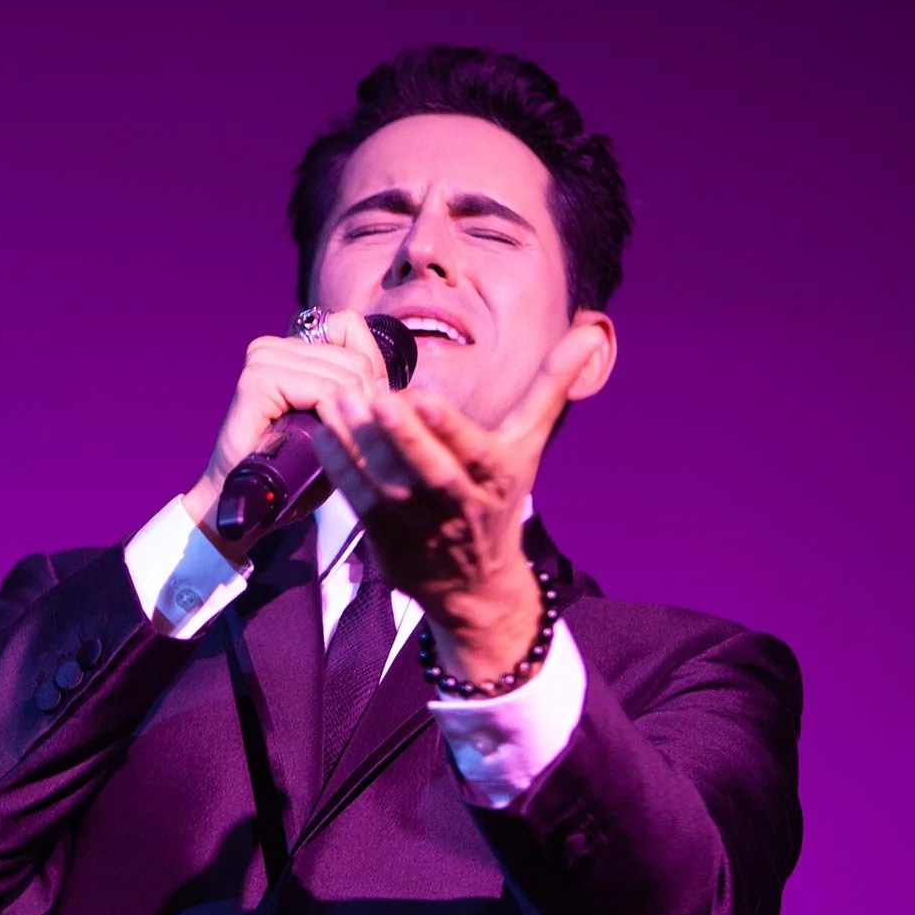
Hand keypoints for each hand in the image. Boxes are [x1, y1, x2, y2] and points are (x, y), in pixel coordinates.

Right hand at [182, 309, 387, 561]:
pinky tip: (330, 443)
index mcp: (291, 347)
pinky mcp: (258, 382)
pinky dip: (336, 420)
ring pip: (343, 375)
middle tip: (360, 441)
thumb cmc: (295, 471)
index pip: (351, 328)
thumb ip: (360, 393)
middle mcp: (274, 346)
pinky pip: (323, 391)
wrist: (251, 505)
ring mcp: (263, 360)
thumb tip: (399, 383)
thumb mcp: (337, 424)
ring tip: (347, 447)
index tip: (367, 414)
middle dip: (369, 403)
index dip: (373, 372)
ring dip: (356, 417)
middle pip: (354, 357)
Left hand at [312, 322, 608, 682]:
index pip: (475, 451)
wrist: (475, 584)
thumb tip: (591, 331)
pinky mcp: (386, 539)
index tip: (426, 400)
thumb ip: (551, 385)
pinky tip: (322, 434)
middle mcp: (460, 504)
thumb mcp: (528, 444)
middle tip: (374, 399)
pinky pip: (360, 501)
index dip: (451, 429)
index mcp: (497, 475)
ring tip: (338, 404)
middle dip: (404, 438)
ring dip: (361, 446)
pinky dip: (340, 469)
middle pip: (431, 472)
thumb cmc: (498, 497)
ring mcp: (420, 525)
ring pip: (389, 485)